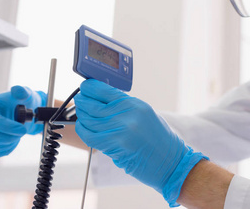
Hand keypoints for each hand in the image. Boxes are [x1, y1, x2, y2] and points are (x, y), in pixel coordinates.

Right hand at [0, 86, 45, 157]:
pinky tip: (12, 140)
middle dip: (8, 137)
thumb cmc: (20, 103)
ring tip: (17, 134)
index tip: (22, 129)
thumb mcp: (24, 94)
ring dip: (8, 143)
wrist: (21, 114)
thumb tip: (18, 91)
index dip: (6, 126)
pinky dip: (6, 149)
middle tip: (22, 132)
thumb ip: (22, 91)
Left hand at [74, 79, 206, 205]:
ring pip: (89, 120)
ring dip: (82, 117)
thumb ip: (124, 106)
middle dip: (82, 102)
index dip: (89, 88)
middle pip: (92, 105)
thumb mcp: (144, 114)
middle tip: (80, 101)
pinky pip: (90, 136)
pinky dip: (83, 130)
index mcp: (135, 104)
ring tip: (82, 115)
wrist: (170, 160)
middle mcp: (128, 114)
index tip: (85, 88)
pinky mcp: (115, 145)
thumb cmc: (159, 138)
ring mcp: (121, 130)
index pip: (103, 90)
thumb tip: (101, 99)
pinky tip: (84, 128)